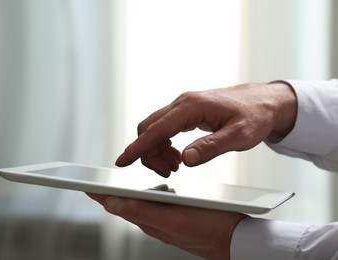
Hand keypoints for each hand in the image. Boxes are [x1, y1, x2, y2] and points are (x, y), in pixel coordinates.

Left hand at [87, 193, 247, 258]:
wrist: (235, 239)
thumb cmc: (208, 230)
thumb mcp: (173, 219)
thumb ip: (142, 211)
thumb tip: (111, 203)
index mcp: (148, 220)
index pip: (114, 204)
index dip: (97, 193)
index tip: (82, 182)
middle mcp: (152, 220)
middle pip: (124, 202)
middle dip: (110, 189)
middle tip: (95, 176)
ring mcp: (163, 218)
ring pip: (139, 201)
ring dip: (128, 190)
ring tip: (116, 180)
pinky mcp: (174, 215)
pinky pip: (154, 202)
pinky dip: (147, 192)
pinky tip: (150, 186)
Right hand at [116, 83, 296, 176]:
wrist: (264, 101)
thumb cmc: (255, 116)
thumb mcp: (239, 136)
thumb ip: (212, 147)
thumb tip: (186, 159)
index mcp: (192, 107)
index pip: (156, 130)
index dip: (137, 148)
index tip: (122, 161)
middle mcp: (182, 104)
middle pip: (149, 128)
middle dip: (148, 153)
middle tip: (169, 173)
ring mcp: (183, 106)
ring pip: (154, 128)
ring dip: (156, 150)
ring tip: (175, 166)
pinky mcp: (185, 111)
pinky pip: (164, 128)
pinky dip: (163, 144)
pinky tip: (177, 156)